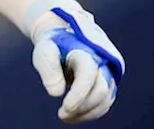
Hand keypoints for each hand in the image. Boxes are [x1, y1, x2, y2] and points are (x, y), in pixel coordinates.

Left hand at [31, 1, 124, 121]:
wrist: (67, 37)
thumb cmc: (54, 45)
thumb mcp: (44, 50)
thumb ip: (48, 68)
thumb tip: (55, 93)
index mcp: (87, 51)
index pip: (87, 76)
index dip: (78, 95)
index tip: (64, 108)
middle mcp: (104, 62)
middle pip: (100, 91)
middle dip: (81, 107)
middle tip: (61, 115)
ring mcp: (109, 73)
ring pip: (105, 100)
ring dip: (87, 113)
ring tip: (66, 117)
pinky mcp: (109, 83)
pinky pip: (105, 102)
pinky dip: (91, 112)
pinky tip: (75, 115)